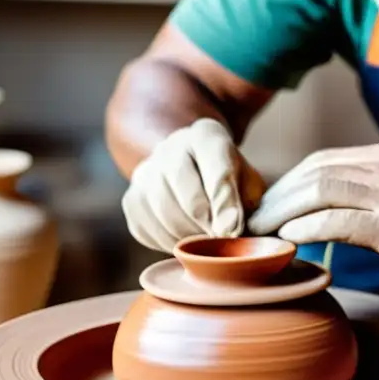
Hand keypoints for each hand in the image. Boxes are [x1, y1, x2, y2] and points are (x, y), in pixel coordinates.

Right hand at [121, 118, 265, 251]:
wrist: (188, 166)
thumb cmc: (227, 178)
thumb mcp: (247, 181)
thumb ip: (245, 201)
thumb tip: (229, 230)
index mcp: (206, 136)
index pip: (218, 172)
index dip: (226, 205)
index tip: (232, 230)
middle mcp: (169, 148)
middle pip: (188, 198)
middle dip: (209, 226)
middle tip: (221, 241)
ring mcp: (145, 172)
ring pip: (166, 217)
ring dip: (190, 238)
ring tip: (207, 241)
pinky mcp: (131, 199)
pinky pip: (149, 231)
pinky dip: (169, 243)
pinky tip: (185, 238)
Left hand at [247, 144, 378, 293]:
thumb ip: (354, 193)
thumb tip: (302, 204)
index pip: (318, 162)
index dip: (285, 183)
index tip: (262, 206)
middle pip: (315, 174)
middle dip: (277, 198)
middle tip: (252, 221)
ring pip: (322, 192)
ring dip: (284, 213)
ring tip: (262, 233)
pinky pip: (339, 221)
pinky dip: (307, 229)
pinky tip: (290, 240)